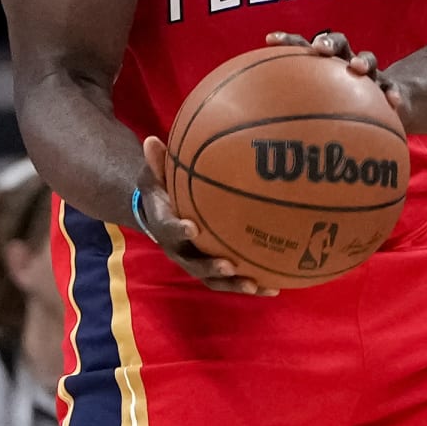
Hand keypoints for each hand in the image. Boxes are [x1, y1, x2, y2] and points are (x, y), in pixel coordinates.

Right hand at [137, 137, 277, 294]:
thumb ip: (157, 161)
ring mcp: (195, 261)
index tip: (193, 228)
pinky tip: (275, 286)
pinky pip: (231, 279)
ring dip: (234, 284)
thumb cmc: (162, 190)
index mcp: (163, 226)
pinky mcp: (211, 267)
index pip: (167, 230)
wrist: (159, 213)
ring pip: (212, 279)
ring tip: (256, 286)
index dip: (179, 230)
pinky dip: (251, 284)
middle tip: (229, 265)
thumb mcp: (155, 174)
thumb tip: (151, 139)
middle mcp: (178, 249)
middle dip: (210, 267)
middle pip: (192, 264)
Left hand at [265, 29, 407, 130]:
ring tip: (357, 68)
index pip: (303, 46)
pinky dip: (393, 93)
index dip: (288, 40)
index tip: (269, 40)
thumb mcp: (315, 111)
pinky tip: (393, 103)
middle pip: (337, 43)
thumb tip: (253, 142)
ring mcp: (369, 76)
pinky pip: (392, 89)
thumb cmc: (339, 110)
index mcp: (324, 65)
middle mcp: (345, 64)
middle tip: (319, 48)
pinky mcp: (388, 89)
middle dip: (328, 42)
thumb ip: (289, 117)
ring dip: (363, 60)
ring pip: (368, 59)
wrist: (383, 109)